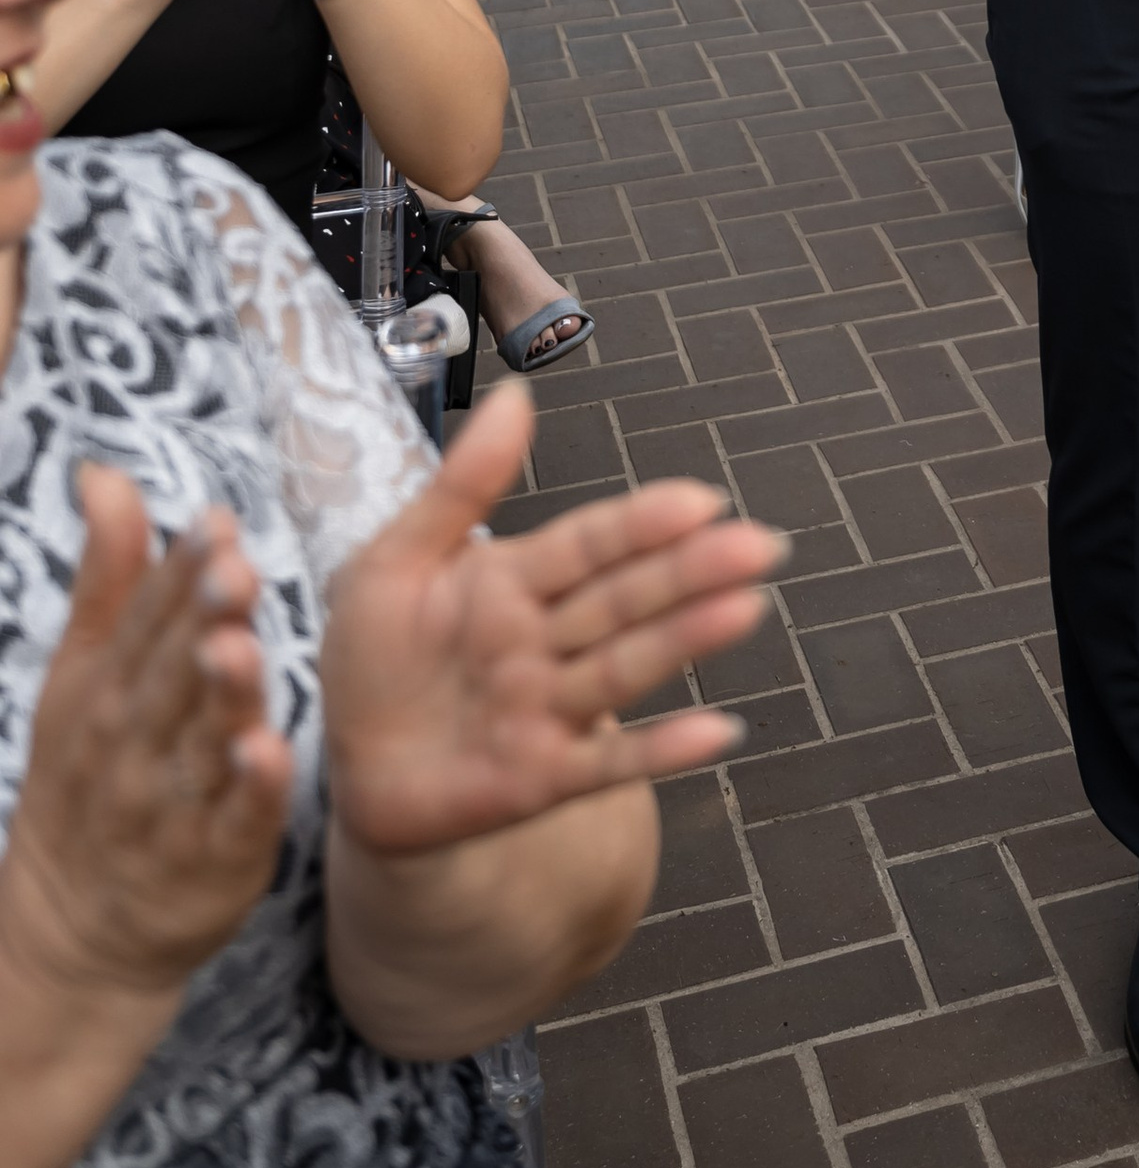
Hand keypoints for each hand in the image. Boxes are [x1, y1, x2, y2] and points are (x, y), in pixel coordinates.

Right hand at [0, 469, 291, 1007]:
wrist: (73, 930)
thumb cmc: (88, 780)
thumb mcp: (81, 677)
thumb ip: (111, 578)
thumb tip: (105, 474)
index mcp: (108, 690)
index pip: (145, 619)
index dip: (177, 572)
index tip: (213, 524)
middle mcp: (134, 742)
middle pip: (172, 673)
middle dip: (201, 619)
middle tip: (231, 568)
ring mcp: (170, 804)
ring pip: (200, 743)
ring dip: (222, 695)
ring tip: (241, 647)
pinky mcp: (212, 861)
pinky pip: (233, 823)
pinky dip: (249, 792)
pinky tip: (268, 753)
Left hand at [323, 384, 782, 857]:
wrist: (348, 770)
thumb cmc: (371, 656)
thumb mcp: (394, 560)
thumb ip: (461, 485)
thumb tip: (518, 390)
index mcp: (515, 580)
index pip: (591, 543)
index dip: (642, 523)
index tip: (703, 500)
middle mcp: (545, 639)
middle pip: (625, 598)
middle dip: (693, 571)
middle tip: (762, 545)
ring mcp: (550, 708)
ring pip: (626, 666)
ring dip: (688, 640)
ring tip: (747, 608)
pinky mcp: (544, 776)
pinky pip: (609, 762)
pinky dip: (663, 749)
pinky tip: (720, 732)